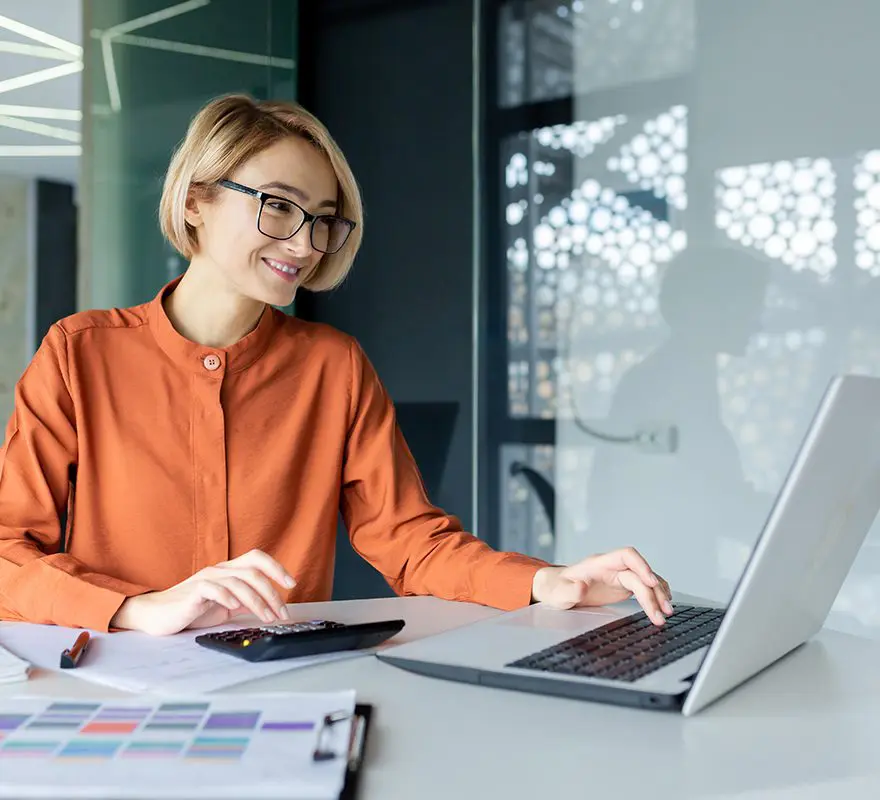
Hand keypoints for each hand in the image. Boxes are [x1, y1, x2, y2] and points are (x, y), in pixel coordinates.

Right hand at [110, 549, 296, 635]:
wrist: (156, 615)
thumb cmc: (189, 609)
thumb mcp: (223, 606)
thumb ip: (242, 601)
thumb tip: (266, 605)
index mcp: (227, 571)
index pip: (257, 558)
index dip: (276, 568)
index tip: (292, 584)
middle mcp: (219, 570)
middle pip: (253, 571)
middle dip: (273, 592)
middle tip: (282, 612)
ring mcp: (206, 579)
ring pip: (240, 581)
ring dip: (258, 601)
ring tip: (268, 617)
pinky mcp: (194, 592)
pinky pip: (215, 589)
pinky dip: (229, 597)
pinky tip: (236, 607)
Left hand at [530, 547, 672, 625]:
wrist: (557, 589)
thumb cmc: (557, 589)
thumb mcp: (559, 593)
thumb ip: (569, 591)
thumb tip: (581, 587)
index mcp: (599, 563)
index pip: (627, 555)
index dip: (641, 565)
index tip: (650, 582)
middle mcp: (613, 567)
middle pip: (640, 574)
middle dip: (653, 592)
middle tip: (661, 613)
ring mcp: (619, 576)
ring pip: (646, 581)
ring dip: (658, 595)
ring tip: (666, 614)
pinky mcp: (623, 586)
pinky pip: (644, 587)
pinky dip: (655, 594)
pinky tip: (663, 604)